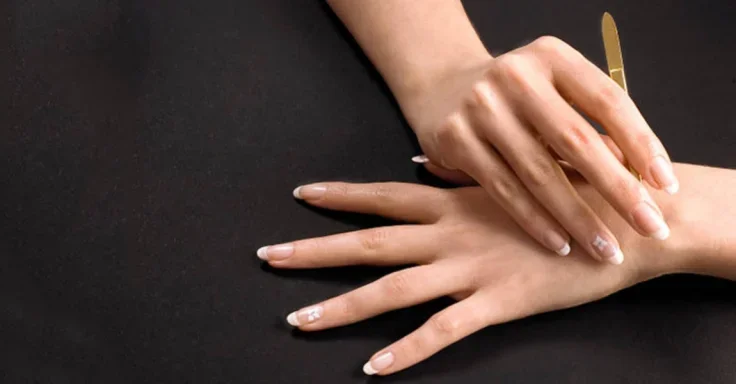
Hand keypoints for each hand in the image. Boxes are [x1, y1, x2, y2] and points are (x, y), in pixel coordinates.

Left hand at [257, 174, 698, 374]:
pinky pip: (440, 332)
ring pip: (390, 290)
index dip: (339, 197)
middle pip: (368, 243)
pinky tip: (373, 368)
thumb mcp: (510, 177)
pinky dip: (404, 351)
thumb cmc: (568, 198)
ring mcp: (469, 270)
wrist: (623, 225)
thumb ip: (457, 175)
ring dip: (340, 307)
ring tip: (298, 320)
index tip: (302, 195)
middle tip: (270, 256)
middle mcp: (450, 234)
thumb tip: (418, 159)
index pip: (381, 197)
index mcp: (453, 203)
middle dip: (315, 250)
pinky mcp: (496, 303)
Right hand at [399, 36, 678, 263]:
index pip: (608, 100)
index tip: (665, 184)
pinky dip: (535, 220)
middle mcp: (516, 76)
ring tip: (607, 249)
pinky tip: (560, 243)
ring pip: (539, 173)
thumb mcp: (552, 89)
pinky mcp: (454, 139)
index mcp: (552, 56)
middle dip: (618, 189)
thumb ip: (588, 123)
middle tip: (650, 226)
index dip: (641, 143)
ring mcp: (481, 108)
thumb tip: (638, 178)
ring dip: (578, 217)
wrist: (440, 87)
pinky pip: (503, 189)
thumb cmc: (514, 97)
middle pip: (576, 140)